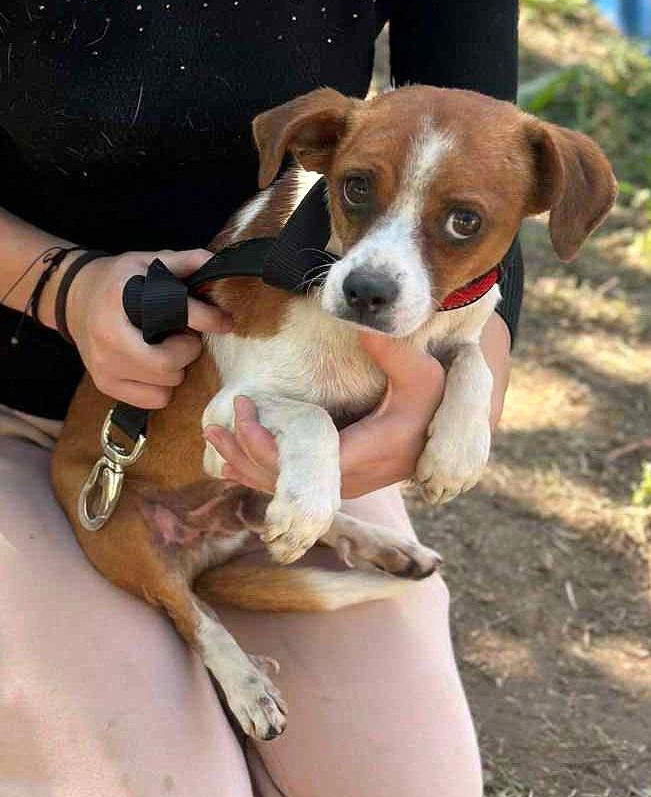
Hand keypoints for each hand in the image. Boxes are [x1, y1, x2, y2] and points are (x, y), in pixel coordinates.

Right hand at [66, 249, 231, 408]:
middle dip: (188, 350)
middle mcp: (106, 337)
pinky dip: (164, 387)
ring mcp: (103, 366)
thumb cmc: (118, 282)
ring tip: (168, 349)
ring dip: (177, 369)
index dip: (208, 318)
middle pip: (168, 363)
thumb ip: (182, 262)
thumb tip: (216, 261)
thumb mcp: (146, 262)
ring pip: (165, 385)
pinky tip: (156, 368)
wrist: (75, 300)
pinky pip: (154, 399)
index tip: (224, 321)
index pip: (174, 314)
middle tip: (186, 338)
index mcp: (117, 301)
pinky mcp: (106, 385)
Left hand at [204, 332, 445, 498]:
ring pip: (281, 489)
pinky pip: (289, 486)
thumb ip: (394, 352)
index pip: (299, 466)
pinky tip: (232, 461)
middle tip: (217, 422)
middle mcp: (348, 480)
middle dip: (243, 454)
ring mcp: (341, 486)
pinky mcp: (336, 482)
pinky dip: (258, 474)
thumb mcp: (421, 374)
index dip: (262, 445)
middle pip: (281, 483)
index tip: (244, 407)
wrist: (442, 435)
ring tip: (213, 438)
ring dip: (244, 466)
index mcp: (362, 456)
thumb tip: (361, 325)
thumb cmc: (430, 402)